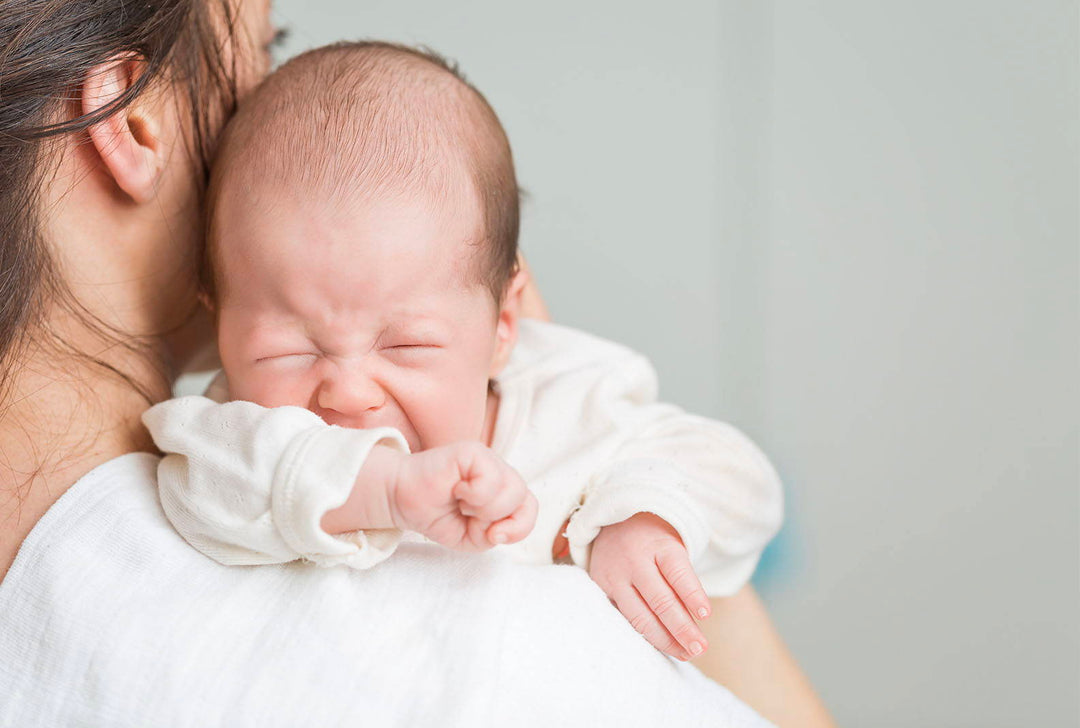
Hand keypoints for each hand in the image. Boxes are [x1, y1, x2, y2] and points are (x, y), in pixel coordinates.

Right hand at [392, 442, 536, 551]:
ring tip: (462, 503)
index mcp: (503, 490)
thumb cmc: (437, 516)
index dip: (519, 527)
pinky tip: (456, 489)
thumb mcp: (472, 540)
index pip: (529, 507)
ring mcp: (487, 459)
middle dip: (495, 518)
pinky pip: (491, 478)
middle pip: (523, 499)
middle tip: (468, 515)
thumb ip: (495, 536)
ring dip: (485, 508)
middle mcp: (499, 472)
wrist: (403, 501)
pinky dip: (474, 494)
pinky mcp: (473, 451)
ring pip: (512, 489)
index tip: (493, 536)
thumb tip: (501, 528)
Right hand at [588, 513, 710, 659]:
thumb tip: (697, 620)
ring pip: (639, 616)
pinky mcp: (601, 588)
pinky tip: (660, 646)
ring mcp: (615, 575)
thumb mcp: (672, 547)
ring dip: (664, 640)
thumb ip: (681, 579)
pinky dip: (643, 635)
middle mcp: (634, 560)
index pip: (677, 573)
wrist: (613, 521)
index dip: (692, 595)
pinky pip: (623, 619)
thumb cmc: (653, 541)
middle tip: (700, 648)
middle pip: (660, 600)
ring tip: (685, 653)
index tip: (706, 615)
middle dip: (682, 628)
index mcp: (658, 545)